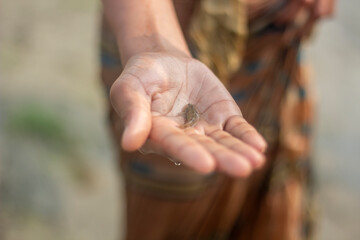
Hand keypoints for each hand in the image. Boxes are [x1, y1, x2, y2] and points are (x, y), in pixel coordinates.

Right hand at [110, 52, 266, 176]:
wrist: (163, 61)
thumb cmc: (141, 75)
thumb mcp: (129, 87)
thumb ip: (132, 112)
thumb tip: (129, 144)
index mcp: (159, 133)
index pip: (175, 144)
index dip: (190, 153)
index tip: (207, 166)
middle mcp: (184, 136)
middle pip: (205, 148)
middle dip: (223, 158)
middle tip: (242, 169)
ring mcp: (205, 127)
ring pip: (223, 142)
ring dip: (239, 151)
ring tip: (256, 162)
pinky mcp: (222, 115)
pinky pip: (236, 127)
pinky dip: (247, 136)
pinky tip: (259, 147)